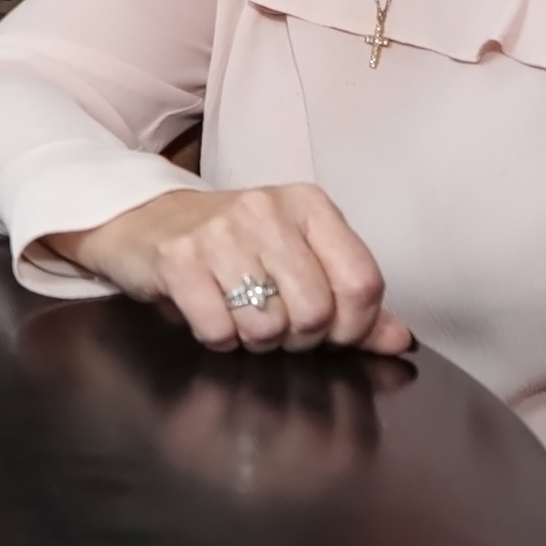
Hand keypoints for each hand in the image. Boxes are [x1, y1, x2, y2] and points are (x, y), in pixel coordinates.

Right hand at [43, 183, 414, 354]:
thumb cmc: (232, 246)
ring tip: (239, 317)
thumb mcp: (297, 258)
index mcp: (309, 205)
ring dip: (254, 339)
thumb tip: (401, 340)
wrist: (143, 220)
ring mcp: (219, 232)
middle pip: (316, 312)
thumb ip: (352, 299)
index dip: (353, 326)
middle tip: (276, 324)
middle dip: (298, 337)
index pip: (362, 283)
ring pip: (267, 326)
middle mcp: (267, 209)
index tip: (330, 331)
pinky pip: (218, 330)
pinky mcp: (176, 258)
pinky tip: (208, 314)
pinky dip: (216, 337)